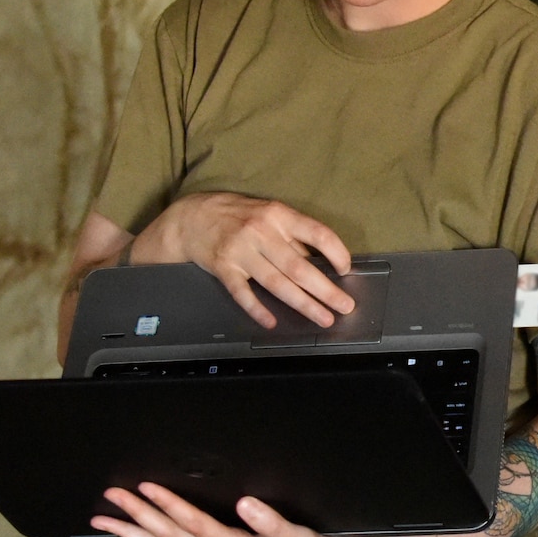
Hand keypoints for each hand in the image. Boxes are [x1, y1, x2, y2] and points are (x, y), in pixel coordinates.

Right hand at [93, 482, 367, 536]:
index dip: (134, 531)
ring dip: (189, 516)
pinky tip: (247, 504)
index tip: (102, 514)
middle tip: (117, 493)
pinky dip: (265, 522)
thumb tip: (178, 503)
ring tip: (162, 492)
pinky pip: (285, 536)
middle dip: (147, 517)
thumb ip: (215, 529)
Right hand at [137, 192, 354, 328]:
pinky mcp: (223, 268)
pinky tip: (272, 322)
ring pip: (277, 283)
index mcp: (279, 215)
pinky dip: (257, 309)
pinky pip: (243, 293)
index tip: (346, 270)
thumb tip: (323, 261)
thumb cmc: (237, 215)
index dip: (336, 252)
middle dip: (326, 290)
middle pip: (299, 267)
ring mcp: (241, 251)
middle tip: (345, 306)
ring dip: (303, 304)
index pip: (317, 233)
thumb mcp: (269, 214)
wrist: (191, 217)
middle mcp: (261, 232)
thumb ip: (293, 236)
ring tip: (323, 317)